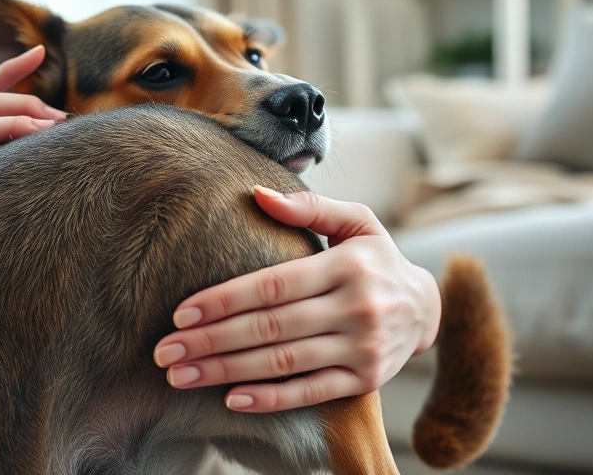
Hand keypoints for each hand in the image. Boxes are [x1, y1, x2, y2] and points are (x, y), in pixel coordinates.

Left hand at [153, 186, 440, 412]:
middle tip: (165, 351)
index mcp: (347, 266)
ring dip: (226, 372)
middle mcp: (356, 307)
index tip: (181, 313)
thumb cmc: (377, 259)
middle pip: (270, 327)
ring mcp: (361, 348)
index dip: (224, 300)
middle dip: (211, 340)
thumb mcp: (356, 222)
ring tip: (182, 376)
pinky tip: (232, 398)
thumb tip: (256, 193)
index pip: (273, 285)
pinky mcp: (364, 380)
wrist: (427, 310)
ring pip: (283, 362)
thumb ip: (309, 207)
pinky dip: (271, 399)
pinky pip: (311, 392)